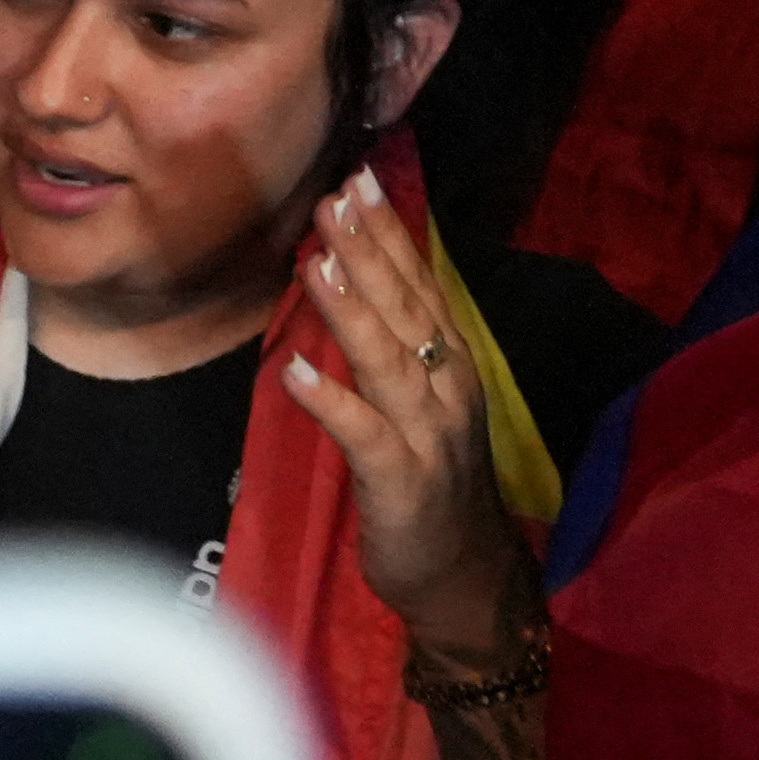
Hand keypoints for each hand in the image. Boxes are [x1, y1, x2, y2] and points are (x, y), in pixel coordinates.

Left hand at [290, 173, 529, 664]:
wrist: (463, 575)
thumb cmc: (432, 485)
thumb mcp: (419, 406)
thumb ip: (395, 350)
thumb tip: (353, 285)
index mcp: (452, 368)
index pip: (421, 288)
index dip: (392, 236)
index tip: (360, 184)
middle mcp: (448, 391)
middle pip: (408, 311)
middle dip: (370, 253)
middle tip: (335, 198)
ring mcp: (428, 435)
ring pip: (388, 361)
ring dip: (350, 311)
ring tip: (314, 262)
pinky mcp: (400, 480)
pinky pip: (362, 434)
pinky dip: (331, 401)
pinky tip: (296, 371)